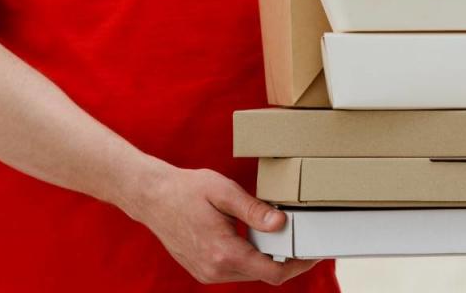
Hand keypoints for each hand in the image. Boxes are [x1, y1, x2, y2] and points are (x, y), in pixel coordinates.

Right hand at [120, 162, 317, 284]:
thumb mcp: (224, 192)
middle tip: (303, 242)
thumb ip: (254, 210)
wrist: (152, 198)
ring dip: (268, 260)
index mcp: (223, 252)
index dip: (298, 265)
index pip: (273, 272)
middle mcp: (215, 269)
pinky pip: (236, 270)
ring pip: (251, 273)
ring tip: (282, 238)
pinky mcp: (202, 270)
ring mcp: (207, 273)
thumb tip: (280, 224)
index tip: (314, 254)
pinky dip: (251, 258)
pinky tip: (256, 240)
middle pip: (265, 275)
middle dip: (287, 261)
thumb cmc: (186, 190)